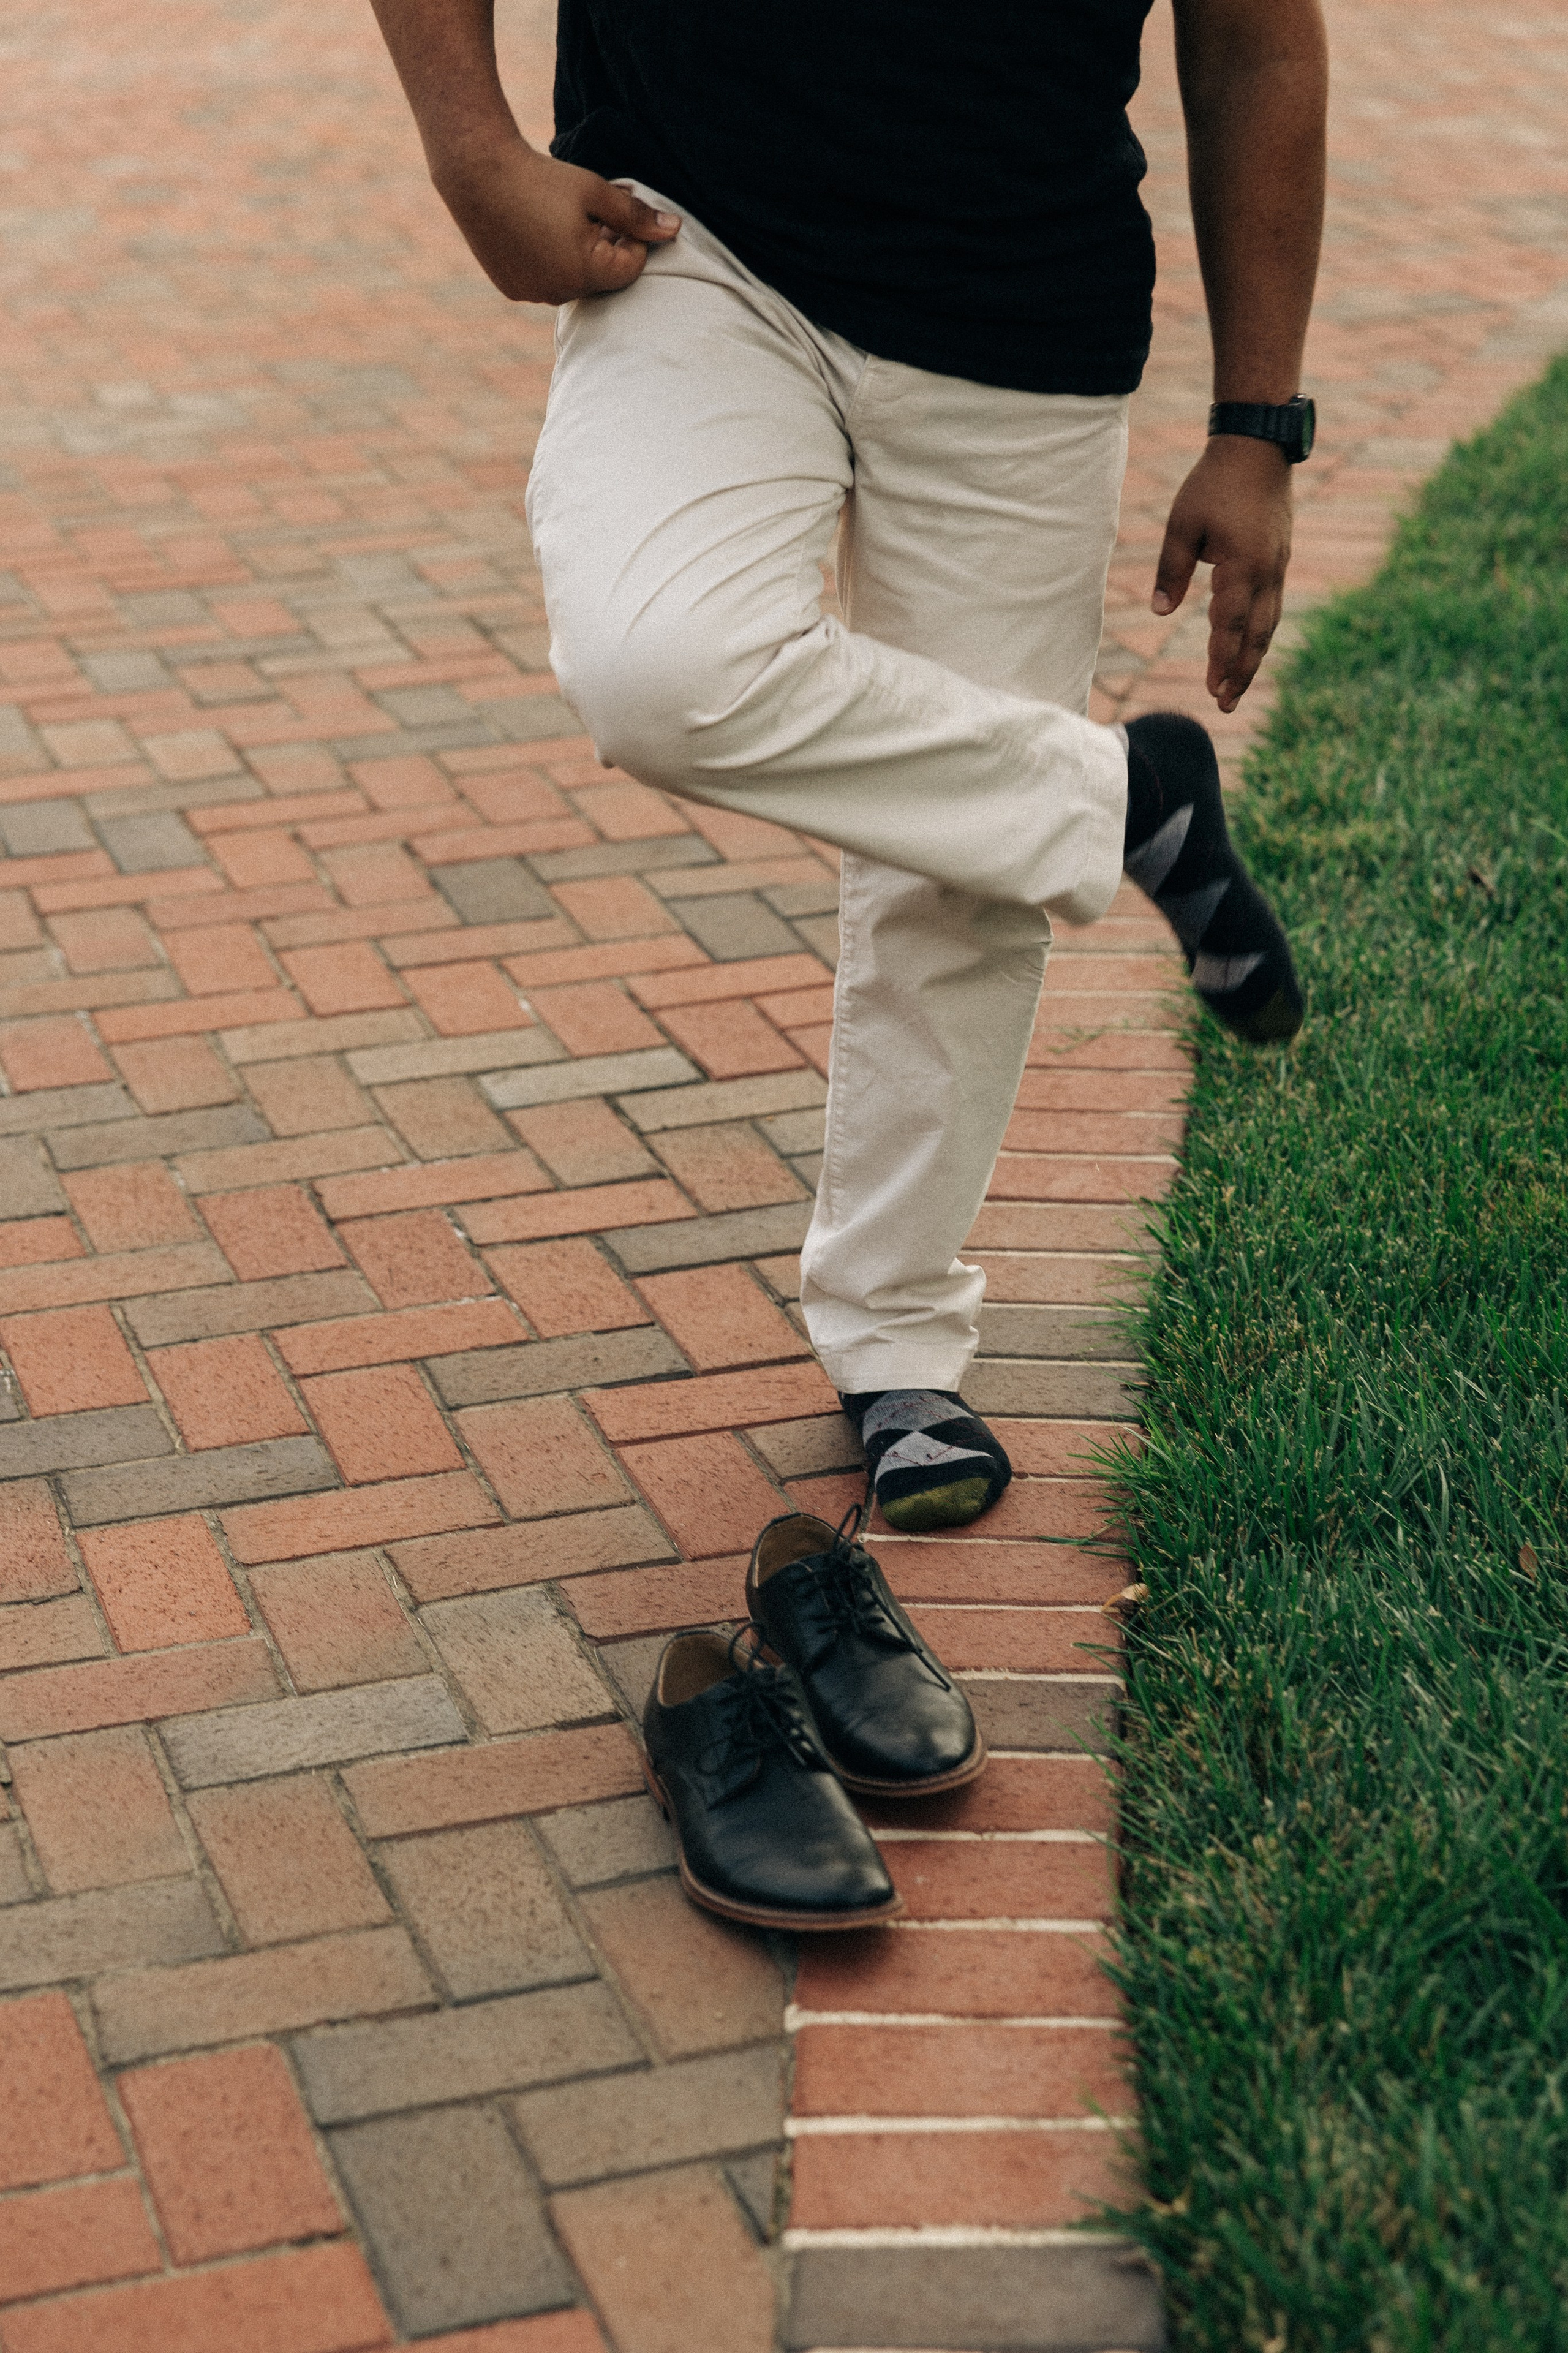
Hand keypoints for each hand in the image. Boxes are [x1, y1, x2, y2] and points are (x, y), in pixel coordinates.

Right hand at [431, 141, 680, 303]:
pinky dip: (550, 262)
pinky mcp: (513, 290)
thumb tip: (676, 229)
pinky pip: (546, 282)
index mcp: (587, 271)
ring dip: (578, 256)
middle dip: (606, 247)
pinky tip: (537, 231)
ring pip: (574, 281)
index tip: (619, 210)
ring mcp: (534, 294)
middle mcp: (560, 292)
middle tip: (591, 211)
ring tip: (561, 218)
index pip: (632, 268)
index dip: (633, 238)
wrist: (476, 173)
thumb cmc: (541, 178)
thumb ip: (636, 215)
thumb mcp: (596, 190)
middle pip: (602, 277)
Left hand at [1152, 436, 1292, 712]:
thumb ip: (1170, 571)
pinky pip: (1271, 606)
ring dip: (1253, 657)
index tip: (1212, 689)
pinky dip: (1259, 632)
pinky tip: (1248, 647)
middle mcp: (1267, 572)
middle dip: (1242, 672)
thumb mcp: (1182, 524)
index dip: (1222, 660)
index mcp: (1243, 566)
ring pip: (1268, 623)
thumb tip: (1161, 614)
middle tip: (1225, 704)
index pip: (1230, 624)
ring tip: (1236, 686)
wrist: (1258, 447)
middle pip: (1256, 634)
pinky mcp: (1279, 559)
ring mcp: (1277, 566)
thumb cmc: (1213, 483)